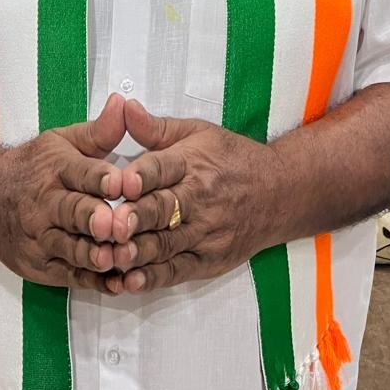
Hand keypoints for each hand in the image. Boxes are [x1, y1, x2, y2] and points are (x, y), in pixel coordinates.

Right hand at [0, 94, 126, 291]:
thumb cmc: (35, 166)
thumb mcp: (63, 140)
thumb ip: (100, 129)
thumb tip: (124, 103)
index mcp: (56, 169)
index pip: (79, 172)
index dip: (100, 177)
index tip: (121, 181)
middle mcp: (47, 204)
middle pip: (72, 212)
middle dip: (92, 219)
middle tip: (113, 224)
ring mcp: (42, 238)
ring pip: (70, 248)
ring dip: (94, 255)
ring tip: (116, 258)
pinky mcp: (42, 266)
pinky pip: (71, 276)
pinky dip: (94, 282)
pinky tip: (117, 283)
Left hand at [105, 99, 283, 293]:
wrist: (278, 192)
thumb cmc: (231, 158)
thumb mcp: (196, 132)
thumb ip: (155, 127)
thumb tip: (123, 107)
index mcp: (192, 162)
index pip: (164, 167)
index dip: (142, 175)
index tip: (122, 181)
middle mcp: (199, 198)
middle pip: (163, 209)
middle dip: (137, 217)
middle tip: (110, 224)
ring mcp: (205, 232)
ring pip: (167, 244)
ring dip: (138, 252)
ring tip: (113, 256)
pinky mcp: (208, 260)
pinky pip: (177, 271)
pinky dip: (152, 278)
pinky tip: (130, 282)